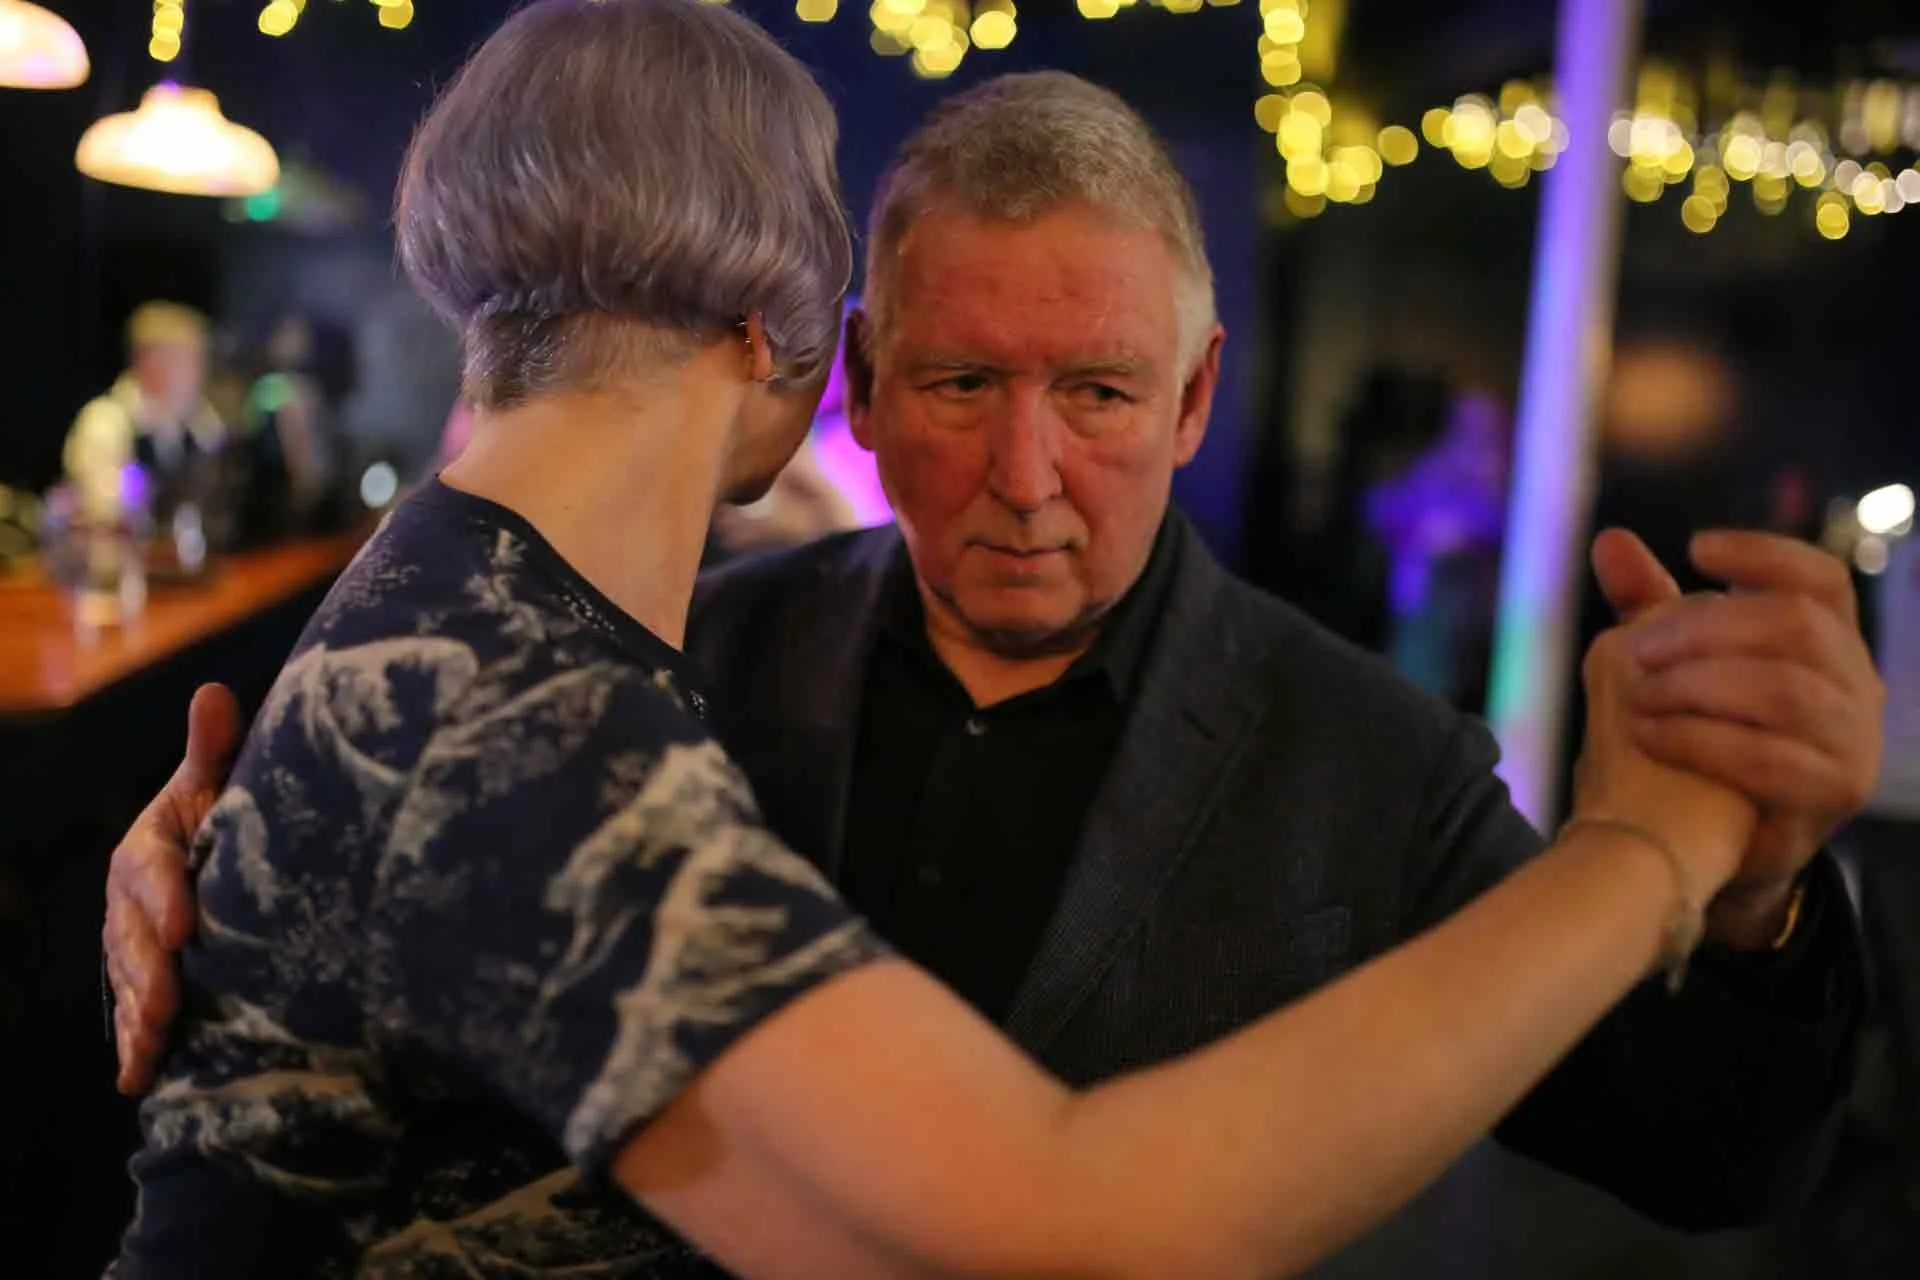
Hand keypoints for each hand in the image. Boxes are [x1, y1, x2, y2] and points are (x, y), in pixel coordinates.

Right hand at [103, 683, 241, 1093]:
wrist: (217, 849)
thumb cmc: (222, 809)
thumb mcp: (216, 781)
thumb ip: (213, 748)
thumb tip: (212, 692)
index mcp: (145, 848)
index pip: (149, 873)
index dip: (164, 900)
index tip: (185, 928)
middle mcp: (128, 901)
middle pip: (133, 940)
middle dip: (149, 975)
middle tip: (168, 1007)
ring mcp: (129, 944)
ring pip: (129, 983)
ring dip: (139, 1019)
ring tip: (153, 1050)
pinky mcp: (143, 980)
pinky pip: (133, 1014)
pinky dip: (137, 1046)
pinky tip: (140, 1080)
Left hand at [1594, 529, 1884, 948]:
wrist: (1712, 841)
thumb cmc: (1698, 734)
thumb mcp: (1675, 665)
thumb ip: (1649, 606)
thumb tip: (1610, 540)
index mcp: (1828, 641)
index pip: (1820, 579)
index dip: (1766, 554)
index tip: (1696, 548)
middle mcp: (1856, 684)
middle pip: (1799, 626)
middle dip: (1710, 627)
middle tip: (1640, 646)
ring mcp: (1851, 742)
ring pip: (1788, 692)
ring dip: (1701, 686)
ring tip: (1639, 694)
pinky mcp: (1830, 795)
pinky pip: (1769, 759)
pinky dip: (1700, 740)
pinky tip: (1649, 734)